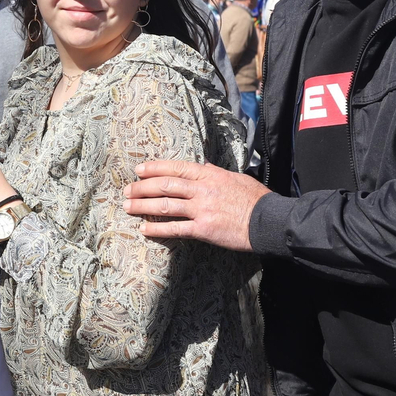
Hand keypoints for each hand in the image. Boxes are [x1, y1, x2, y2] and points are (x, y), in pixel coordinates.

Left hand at [123, 160, 269, 250]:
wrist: (269, 221)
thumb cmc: (255, 199)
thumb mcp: (235, 177)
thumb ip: (215, 172)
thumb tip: (201, 165)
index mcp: (209, 174)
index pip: (176, 167)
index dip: (154, 168)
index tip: (139, 169)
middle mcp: (202, 189)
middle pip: (165, 185)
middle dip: (142, 187)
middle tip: (127, 190)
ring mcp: (202, 209)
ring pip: (165, 206)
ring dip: (143, 206)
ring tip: (128, 207)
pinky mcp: (204, 230)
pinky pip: (175, 229)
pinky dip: (157, 229)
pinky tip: (144, 230)